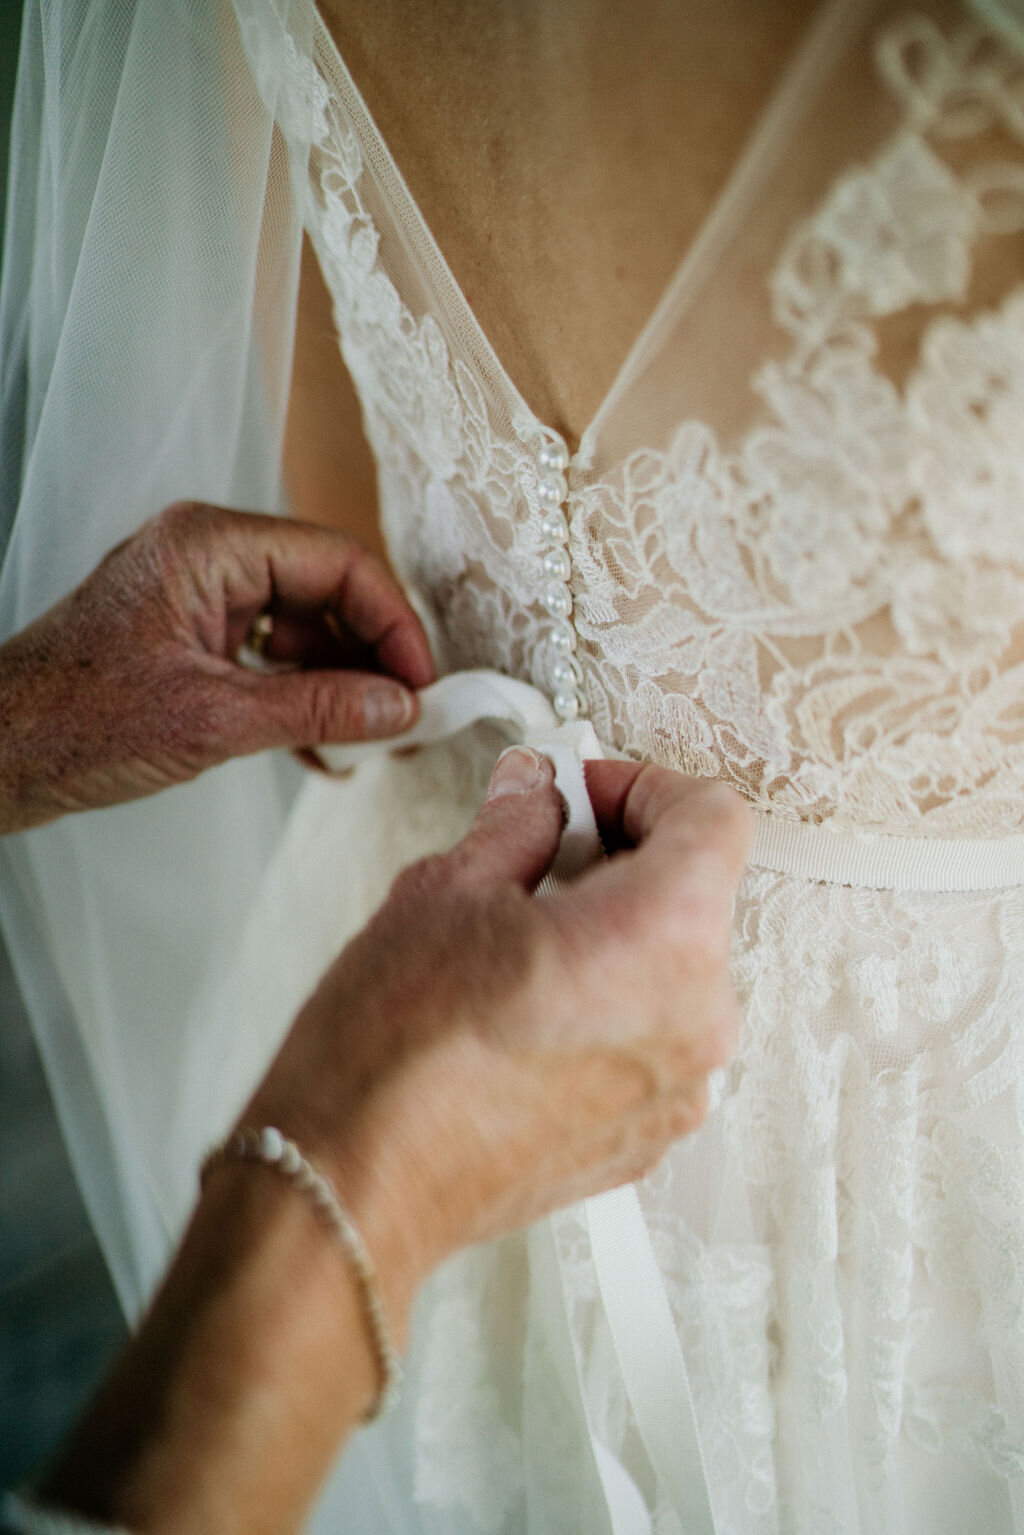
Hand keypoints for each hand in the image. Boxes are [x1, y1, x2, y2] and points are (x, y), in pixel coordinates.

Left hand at [0, 502, 433, 831]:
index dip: (393, 624)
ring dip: (340, 686)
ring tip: (369, 744)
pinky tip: (325, 749)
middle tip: (409, 717)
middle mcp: (208, 555)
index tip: (423, 684)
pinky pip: (270, 653)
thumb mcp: (215, 721)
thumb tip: (401, 708)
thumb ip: (319, 708)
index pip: (338, 562)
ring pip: (303, 626)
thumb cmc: (76, 723)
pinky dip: (301, 697)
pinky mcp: (192, 635)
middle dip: (372, 658)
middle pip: (327, 591)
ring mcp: (199, 595)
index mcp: (209, 546)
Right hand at [36, 752, 751, 1534]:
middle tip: (533, 858)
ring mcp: (679, 1089)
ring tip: (516, 943)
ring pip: (674, 968)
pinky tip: (523, 1010)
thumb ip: (518, 823)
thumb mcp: (447, 891)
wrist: (356, 1185)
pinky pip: (653, 1036)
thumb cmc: (394, 1051)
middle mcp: (697, 1018)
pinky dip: (608, 1004)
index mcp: (666, 938)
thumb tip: (538, 789)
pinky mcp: (647, 1136)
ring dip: (613, 934)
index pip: (714, 817)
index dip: (644, 787)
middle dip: (620, 859)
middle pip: (697, 894)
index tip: (581, 796)